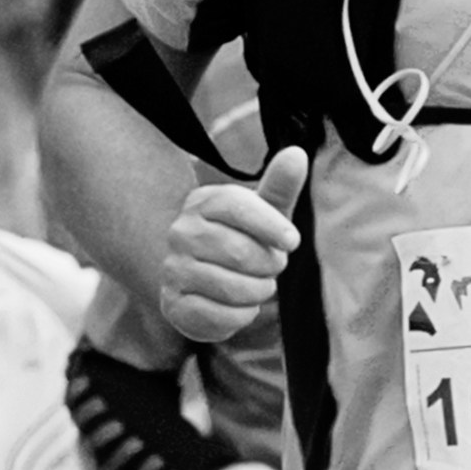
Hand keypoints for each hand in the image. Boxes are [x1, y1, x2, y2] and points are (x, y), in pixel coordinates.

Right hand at [157, 151, 307, 346]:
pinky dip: (242, 316)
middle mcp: (181, 232)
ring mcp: (173, 269)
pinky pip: (220, 316)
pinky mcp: (173, 305)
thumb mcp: (264, 212)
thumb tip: (297, 153)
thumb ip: (280, 185)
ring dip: (259, 291)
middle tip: (272, 267)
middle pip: (239, 252)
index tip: (293, 241)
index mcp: (203, 202)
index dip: (271, 226)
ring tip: (259, 286)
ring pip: (231, 286)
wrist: (204, 279)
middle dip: (269, 265)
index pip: (236, 206)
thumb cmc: (244, 239)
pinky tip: (242, 306)